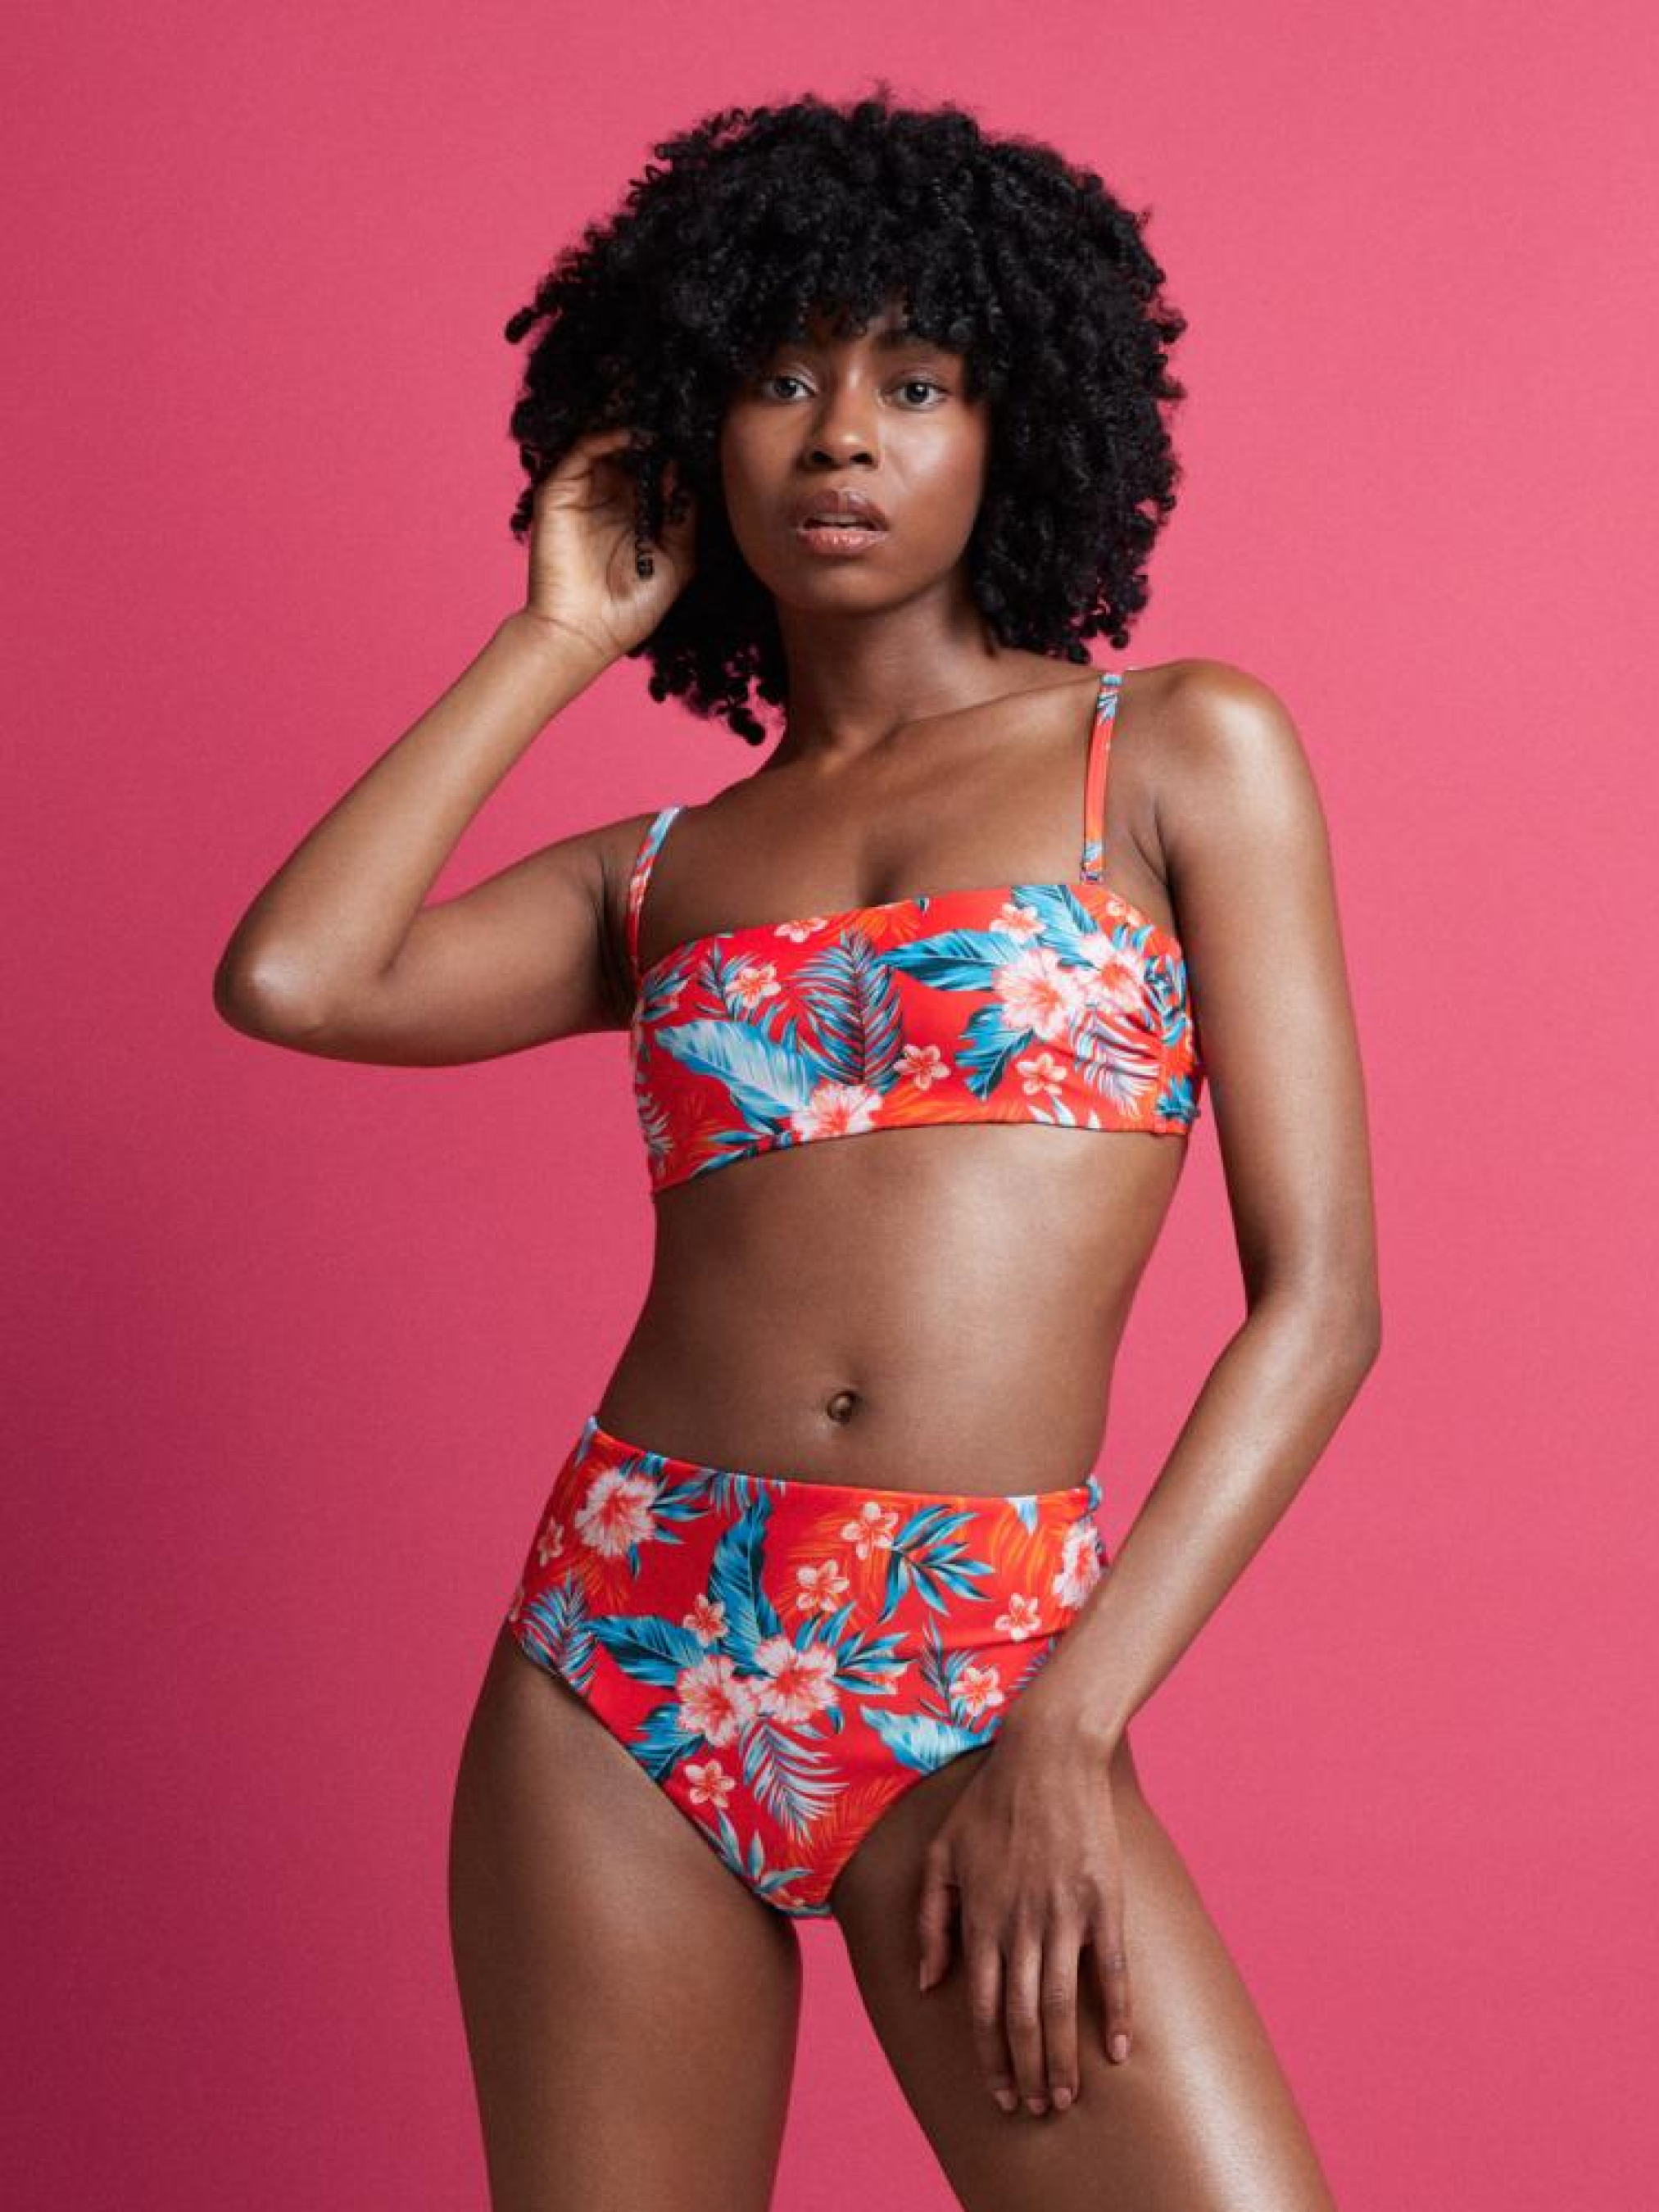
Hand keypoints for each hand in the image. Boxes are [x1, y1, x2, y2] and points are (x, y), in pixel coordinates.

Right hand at [521, 423, 697, 665]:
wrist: (584, 634)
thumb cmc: (631, 608)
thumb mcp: (678, 560)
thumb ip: (683, 516)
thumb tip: (684, 470)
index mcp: (637, 511)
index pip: (655, 464)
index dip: (673, 447)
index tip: (696, 428)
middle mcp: (610, 496)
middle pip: (630, 447)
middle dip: (652, 425)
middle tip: (674, 402)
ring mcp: (583, 492)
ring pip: (604, 441)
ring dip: (629, 421)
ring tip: (655, 404)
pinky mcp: (559, 493)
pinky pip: (580, 452)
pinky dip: (604, 436)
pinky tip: (633, 434)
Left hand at [916, 1713, 1131, 2115]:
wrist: (1047, 1754)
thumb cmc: (989, 1802)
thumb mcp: (941, 1854)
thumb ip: (931, 1921)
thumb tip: (927, 1982)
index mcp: (981, 1917)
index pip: (981, 2006)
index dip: (991, 2056)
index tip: (999, 2093)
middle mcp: (1021, 1924)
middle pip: (1022, 2016)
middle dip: (1028, 2071)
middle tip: (1037, 2109)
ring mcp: (1065, 1914)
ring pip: (1062, 2003)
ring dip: (1064, 2057)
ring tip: (1067, 2096)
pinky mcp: (1104, 1900)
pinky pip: (1113, 1969)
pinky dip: (1117, 2013)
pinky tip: (1118, 2049)